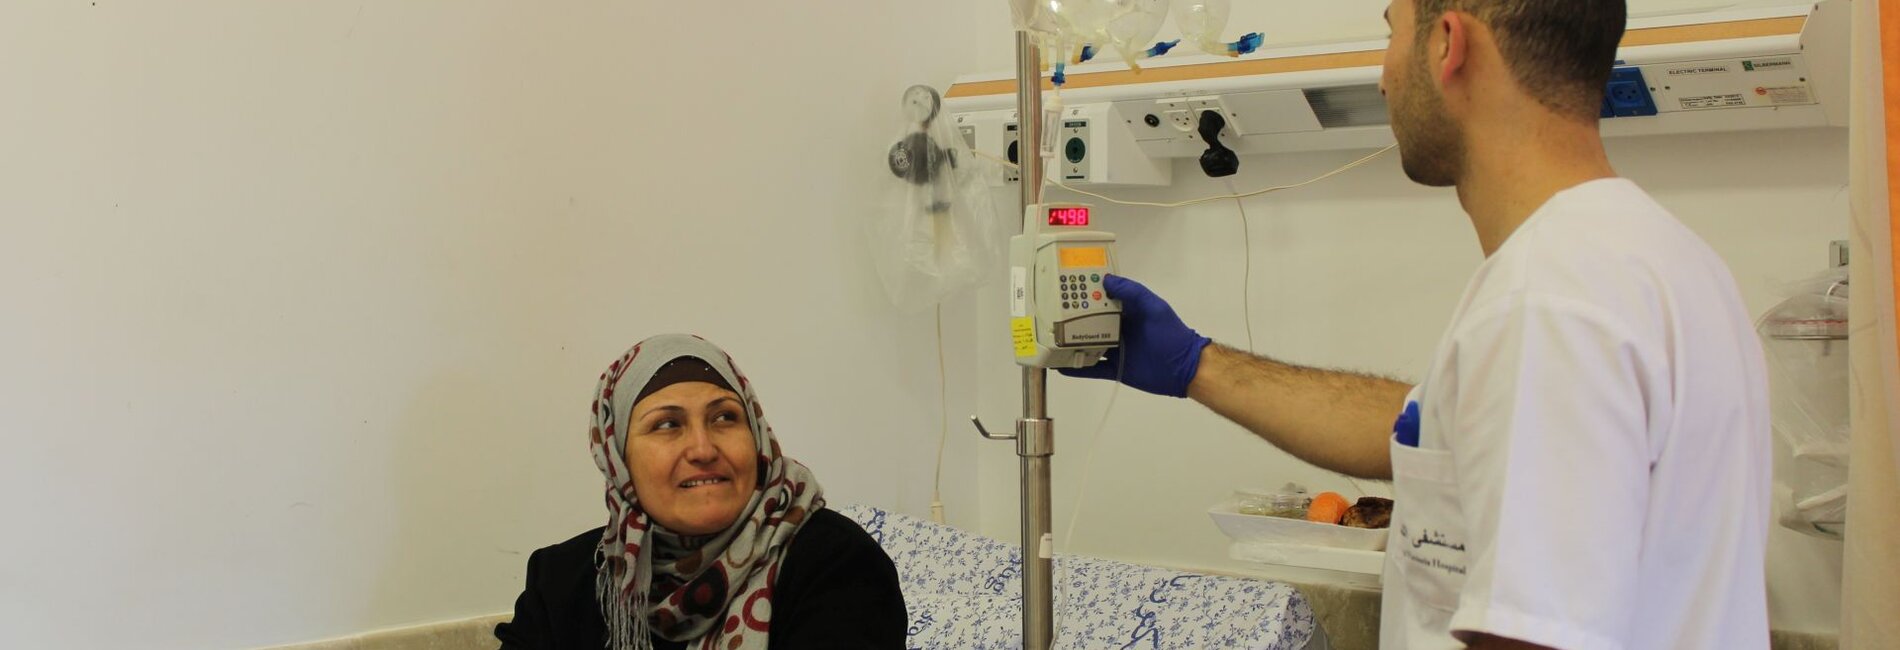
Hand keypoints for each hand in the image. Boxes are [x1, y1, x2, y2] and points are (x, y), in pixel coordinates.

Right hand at [1059, 274, 1211, 397]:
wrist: (1184, 368)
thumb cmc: (1171, 335)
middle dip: (1073, 319)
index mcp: (1126, 311)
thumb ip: (1132, 292)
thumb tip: (1106, 279)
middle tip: (1050, 315)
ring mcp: (1115, 350)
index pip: (1102, 300)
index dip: (1085, 294)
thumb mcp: (1154, 307)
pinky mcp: (1115, 369)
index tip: (1066, 288)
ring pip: (1088, 345)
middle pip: (1090, 323)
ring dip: (1071, 344)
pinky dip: (1076, 368)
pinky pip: (1092, 368)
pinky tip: (1060, 366)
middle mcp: (1118, 329)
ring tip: (1050, 340)